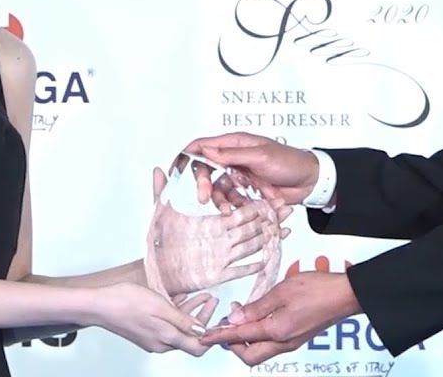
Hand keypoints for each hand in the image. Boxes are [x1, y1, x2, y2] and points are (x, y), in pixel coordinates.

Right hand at [90, 282, 215, 355]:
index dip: (211, 334)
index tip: (219, 318)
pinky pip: (167, 324)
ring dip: (192, 313)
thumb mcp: (160, 307)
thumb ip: (183, 320)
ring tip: (202, 296)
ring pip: (179, 328)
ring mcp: (152, 338)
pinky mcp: (145, 331)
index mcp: (166, 339)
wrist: (99, 305)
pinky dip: (177, 312)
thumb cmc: (126, 303)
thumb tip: (202, 331)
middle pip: (189, 336)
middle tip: (212, 300)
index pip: (197, 346)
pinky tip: (182, 298)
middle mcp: (160, 343)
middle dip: (204, 318)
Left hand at [147, 167, 289, 296]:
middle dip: (269, 216)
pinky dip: (256, 263)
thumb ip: (161, 191)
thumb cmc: (159, 245)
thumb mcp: (159, 214)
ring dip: (268, 236)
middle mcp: (220, 238)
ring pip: (251, 243)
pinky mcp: (220, 273)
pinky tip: (269, 257)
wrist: (156, 273)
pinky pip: (241, 268)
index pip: (237, 208)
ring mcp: (222, 255)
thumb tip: (157, 169)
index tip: (270, 193)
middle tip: (285, 206)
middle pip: (250, 224)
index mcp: (211, 223)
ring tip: (286, 228)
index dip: (254, 202)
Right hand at [180, 132, 320, 206]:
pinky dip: (234, 206)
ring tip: (227, 210)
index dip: (187, 156)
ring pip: (218, 189)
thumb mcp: (260, 155)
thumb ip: (232, 155)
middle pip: (206, 170)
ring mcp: (239, 176)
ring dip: (220, 199)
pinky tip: (239, 211)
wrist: (310, 181)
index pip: (202, 145)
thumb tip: (206, 151)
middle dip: (203, 184)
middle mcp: (233, 159)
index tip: (176, 169)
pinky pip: (232, 200)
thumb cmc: (289, 161)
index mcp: (234, 144)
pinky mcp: (246, 192)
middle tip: (202, 197)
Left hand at [199, 271, 361, 364]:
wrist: (345, 295)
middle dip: (232, 344)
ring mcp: (292, 342)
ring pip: (261, 352)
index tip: (205, 336)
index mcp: (277, 331)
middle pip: (249, 355)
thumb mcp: (282, 291)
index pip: (240, 337)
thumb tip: (235, 318)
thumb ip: (257, 307)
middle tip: (224, 326)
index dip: (220, 336)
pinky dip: (259, 336)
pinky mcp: (297, 337)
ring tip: (241, 318)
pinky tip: (258, 319)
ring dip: (246, 340)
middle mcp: (284, 342)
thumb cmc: (318, 289)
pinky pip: (272, 344)